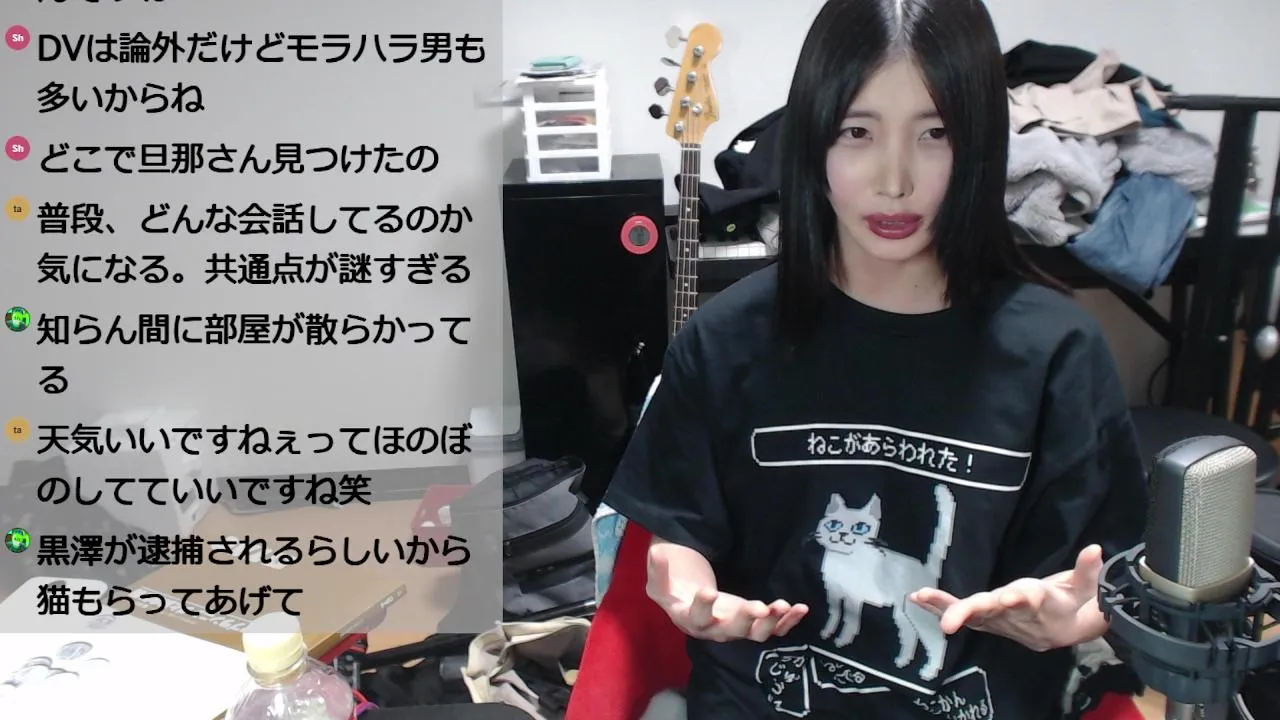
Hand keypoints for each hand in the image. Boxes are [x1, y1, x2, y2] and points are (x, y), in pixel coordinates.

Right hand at [646, 542, 807, 641]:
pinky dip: (787, 621)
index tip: (708, 591)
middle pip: (731, 631)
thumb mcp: (660, 577)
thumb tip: (659, 555)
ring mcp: (736, 627)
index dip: (702, 607)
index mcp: (689, 618)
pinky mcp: (752, 622)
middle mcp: (714, 629)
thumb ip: (659, 568)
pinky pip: (772, 628)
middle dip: (746, 620)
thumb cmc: (674, 585)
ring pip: (756, 634)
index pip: (695, 617)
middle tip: (759, 607)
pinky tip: (800, 608)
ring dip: (771, 622)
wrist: (688, 595)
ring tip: (783, 606)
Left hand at [909, 545, 1108, 651]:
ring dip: (944, 607)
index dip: (1018, 600)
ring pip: (970, 614)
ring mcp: (998, 619)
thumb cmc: (1071, 601)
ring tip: (920, 597)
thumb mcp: (1086, 587)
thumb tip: (1096, 548)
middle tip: (949, 623)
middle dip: (969, 612)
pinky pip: (961, 614)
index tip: (1010, 598)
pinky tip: (917, 598)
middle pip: (991, 612)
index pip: (1028, 601)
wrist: (1063, 631)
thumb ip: (1089, 570)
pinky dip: (939, 607)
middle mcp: (1014, 613)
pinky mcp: (986, 620)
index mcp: (1039, 603)